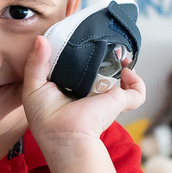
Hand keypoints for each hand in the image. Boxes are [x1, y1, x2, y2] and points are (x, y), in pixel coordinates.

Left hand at [21, 35, 145, 160]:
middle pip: (102, 67)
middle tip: (103, 39)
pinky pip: (137, 92)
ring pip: (121, 76)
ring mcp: (106, 95)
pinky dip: (137, 81)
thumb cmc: (46, 119)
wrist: (65, 137)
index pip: (77, 65)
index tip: (81, 36)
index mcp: (70, 86)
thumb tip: (41, 38)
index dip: (81, 50)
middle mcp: (89, 90)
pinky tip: (127, 72)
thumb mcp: (34, 87)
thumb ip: (36, 62)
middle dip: (106, 53)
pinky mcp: (119, 100)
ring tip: (119, 50)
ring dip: (124, 62)